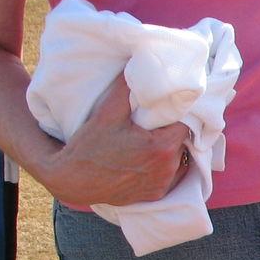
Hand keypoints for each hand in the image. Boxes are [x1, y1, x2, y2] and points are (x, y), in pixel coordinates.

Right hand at [42, 76, 191, 206]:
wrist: (74, 180)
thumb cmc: (90, 146)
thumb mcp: (107, 112)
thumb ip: (126, 88)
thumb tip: (137, 64)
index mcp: (162, 147)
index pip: (186, 123)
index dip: (178, 112)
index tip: (168, 105)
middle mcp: (168, 168)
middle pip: (184, 141)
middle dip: (174, 129)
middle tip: (161, 119)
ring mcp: (163, 184)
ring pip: (181, 159)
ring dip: (173, 148)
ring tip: (156, 137)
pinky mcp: (156, 194)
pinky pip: (173, 176)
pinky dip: (168, 165)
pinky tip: (154, 156)